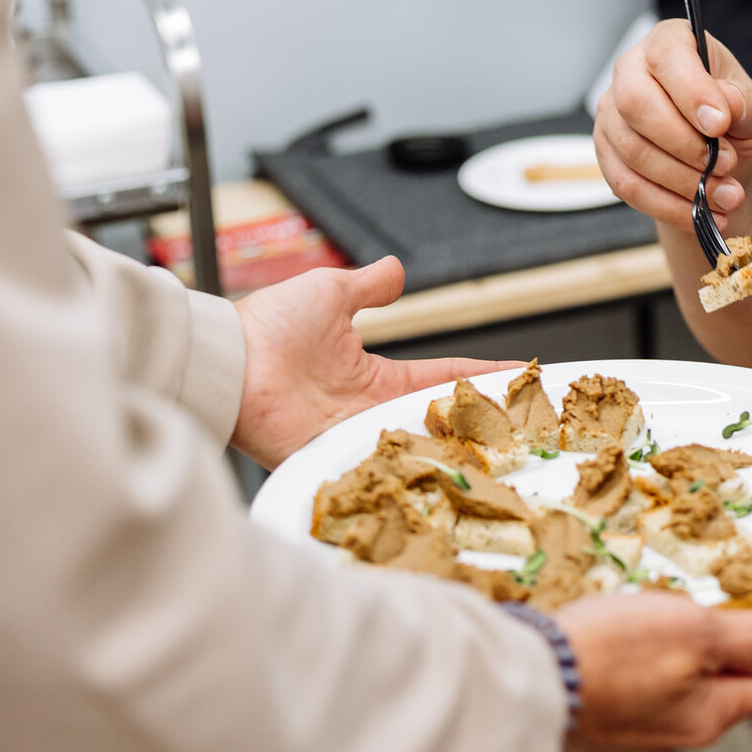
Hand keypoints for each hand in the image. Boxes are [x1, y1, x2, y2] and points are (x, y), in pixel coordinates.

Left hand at [230, 256, 499, 466]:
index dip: (480, 376)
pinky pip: (375, 470)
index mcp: (373, 376)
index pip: (441, 377)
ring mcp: (349, 439)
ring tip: (498, 460)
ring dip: (451, 456)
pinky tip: (442, 482)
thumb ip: (368, 286)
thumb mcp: (330, 292)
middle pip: (436, 422)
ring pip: (414, 452)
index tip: (520, 377)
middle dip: (479, 426)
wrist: (226, 359)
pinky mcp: (328, 461)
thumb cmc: (268, 325)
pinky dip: (405, 476)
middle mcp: (366, 412)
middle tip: (525, 430)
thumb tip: (397, 269)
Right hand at [555, 592, 751, 751]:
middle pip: (726, 685)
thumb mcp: (694, 631)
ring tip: (667, 616)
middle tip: (724, 603)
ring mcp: (636, 736)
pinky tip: (623, 641)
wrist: (521, 682)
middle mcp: (678, 736)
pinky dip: (642, 665)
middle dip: (731, 646)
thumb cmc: (608, 654)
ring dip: (682, 654)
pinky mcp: (601, 724)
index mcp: (711, 717)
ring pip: (680, 688)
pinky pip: (639, 691)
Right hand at [594, 18, 751, 233]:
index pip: (667, 57)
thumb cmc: (734, 118)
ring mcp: (611, 114)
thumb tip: (724, 106)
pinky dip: (669, 206)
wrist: (722, 158)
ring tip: (727, 197)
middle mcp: (631, 71)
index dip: (691, 92)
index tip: (720, 125)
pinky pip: (628, 185)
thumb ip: (741, 102)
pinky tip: (702, 213)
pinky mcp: (607, 154)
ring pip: (632, 151)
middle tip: (728, 165)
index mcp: (669, 42)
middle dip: (684, 144)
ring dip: (683, 182)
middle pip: (635, 104)